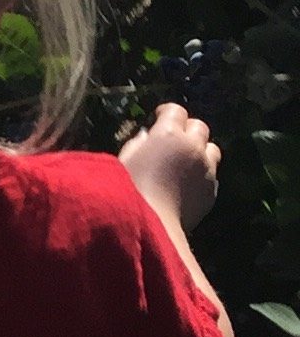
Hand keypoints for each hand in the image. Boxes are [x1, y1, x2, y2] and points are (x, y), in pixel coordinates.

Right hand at [121, 101, 220, 230]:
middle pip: (199, 126)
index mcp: (168, 134)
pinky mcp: (212, 190)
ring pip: (212, 149)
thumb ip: (138, 143)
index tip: (157, 119)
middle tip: (172, 141)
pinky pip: (211, 174)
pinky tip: (186, 185)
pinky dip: (202, 174)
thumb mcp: (124, 160)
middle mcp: (193, 147)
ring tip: (185, 163)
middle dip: (186, 129)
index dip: (166, 113)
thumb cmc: (128, 190)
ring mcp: (206, 169)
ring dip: (200, 151)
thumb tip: (146, 137)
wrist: (151, 226)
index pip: (176, 110)